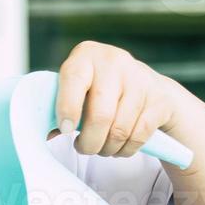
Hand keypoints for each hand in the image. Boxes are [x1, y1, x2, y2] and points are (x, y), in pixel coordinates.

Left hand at [55, 41, 181, 157]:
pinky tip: (118, 147)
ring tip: (101, 148)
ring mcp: (140, 79)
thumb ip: (60, 108)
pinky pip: (139, 135)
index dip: (67, 108)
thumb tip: (45, 134)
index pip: (74, 80)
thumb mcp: (78, 90)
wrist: (146, 85)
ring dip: (107, 148)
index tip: (65, 130)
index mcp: (86, 56)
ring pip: (120, 129)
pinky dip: (126, 149)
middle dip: (89, 142)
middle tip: (84, 148)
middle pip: (100, 114)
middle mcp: (114, 62)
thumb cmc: (99, 91)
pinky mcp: (159, 98)